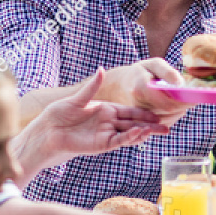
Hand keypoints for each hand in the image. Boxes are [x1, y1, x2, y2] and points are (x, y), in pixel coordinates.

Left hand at [29, 70, 166, 161]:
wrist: (48, 131)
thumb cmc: (59, 114)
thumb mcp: (78, 99)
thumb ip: (92, 87)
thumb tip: (102, 70)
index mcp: (106, 111)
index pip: (129, 111)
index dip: (143, 112)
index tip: (158, 112)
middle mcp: (109, 123)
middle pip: (134, 124)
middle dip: (150, 125)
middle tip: (167, 126)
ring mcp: (106, 134)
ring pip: (130, 133)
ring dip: (144, 132)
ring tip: (160, 130)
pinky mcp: (101, 144)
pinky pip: (119, 140)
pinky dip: (130, 137)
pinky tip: (140, 132)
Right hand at [108, 59, 191, 126]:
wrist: (125, 85)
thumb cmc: (142, 72)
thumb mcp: (153, 64)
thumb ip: (167, 72)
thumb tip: (180, 84)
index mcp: (141, 89)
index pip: (167, 102)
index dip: (184, 101)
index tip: (196, 96)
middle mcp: (139, 106)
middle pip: (170, 111)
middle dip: (184, 104)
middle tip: (195, 96)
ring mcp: (141, 117)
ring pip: (170, 118)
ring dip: (180, 109)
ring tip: (185, 99)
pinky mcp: (145, 123)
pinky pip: (166, 122)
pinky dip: (174, 113)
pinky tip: (176, 104)